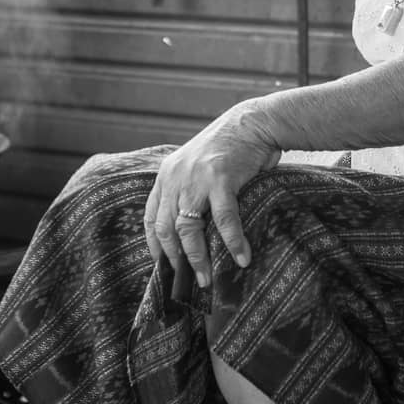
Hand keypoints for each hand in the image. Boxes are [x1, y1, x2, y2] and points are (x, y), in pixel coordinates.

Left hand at [144, 98, 283, 288]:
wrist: (252, 123)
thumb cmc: (229, 149)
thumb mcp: (196, 167)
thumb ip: (188, 191)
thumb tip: (192, 233)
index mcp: (167, 175)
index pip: (151, 217)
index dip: (156, 245)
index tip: (164, 266)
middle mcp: (175, 177)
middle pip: (166, 228)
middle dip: (175, 260)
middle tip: (186, 281)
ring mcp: (196, 178)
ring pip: (187, 228)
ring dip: (197, 258)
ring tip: (206, 279)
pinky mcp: (221, 179)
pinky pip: (223, 219)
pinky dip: (232, 241)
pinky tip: (242, 258)